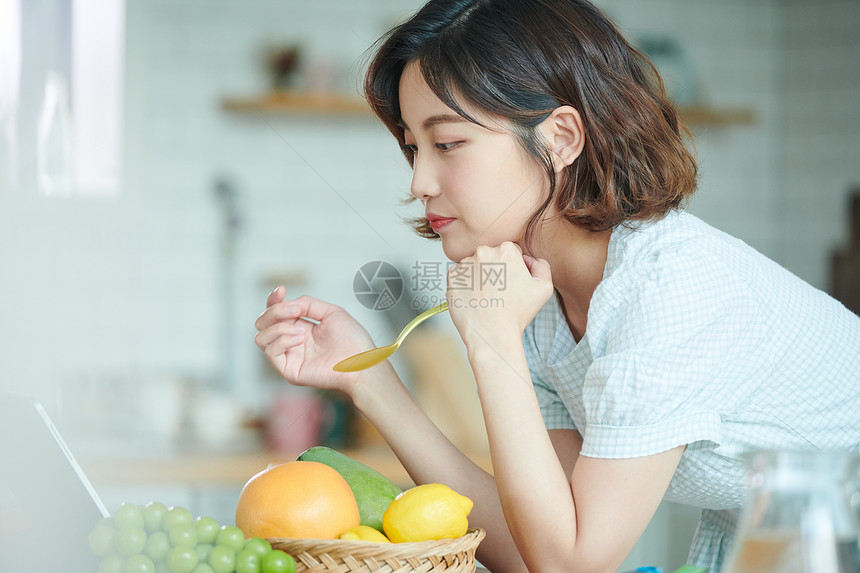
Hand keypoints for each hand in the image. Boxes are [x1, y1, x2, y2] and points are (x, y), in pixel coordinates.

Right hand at [254, 288, 377, 394]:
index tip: (281, 290)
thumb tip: (287, 304)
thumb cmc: (352, 339)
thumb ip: (307, 304)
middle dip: (273, 312)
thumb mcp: (330, 312)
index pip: (274, 312)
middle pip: (262, 323)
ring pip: (261, 337)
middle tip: (293, 311)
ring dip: (278, 328)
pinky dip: (282, 340)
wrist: (361, 360)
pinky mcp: (289, 370)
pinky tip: (300, 339)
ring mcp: (289, 356)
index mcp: (300, 326)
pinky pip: (270, 351)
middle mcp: (291, 341)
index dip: (273, 300)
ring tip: (300, 330)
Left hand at [446, 242, 552, 347]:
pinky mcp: (452, 278)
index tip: (511, 283)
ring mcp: (465, 265)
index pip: (510, 252)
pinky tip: (475, 299)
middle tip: (499, 292)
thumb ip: (541, 265)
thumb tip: (528, 259)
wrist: (493, 334)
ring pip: (474, 267)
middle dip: (494, 270)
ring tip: (487, 297)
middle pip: (490, 257)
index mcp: (506, 250)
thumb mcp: (544, 288)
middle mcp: (483, 252)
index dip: (513, 268)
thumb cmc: (518, 313)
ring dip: (479, 277)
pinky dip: (466, 286)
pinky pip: (460, 278)